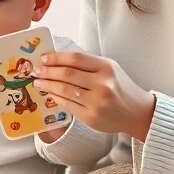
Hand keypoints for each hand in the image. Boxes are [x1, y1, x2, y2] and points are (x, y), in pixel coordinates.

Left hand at [34, 51, 155, 140]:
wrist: (137, 112)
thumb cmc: (120, 88)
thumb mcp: (109, 69)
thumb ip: (87, 64)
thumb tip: (57, 60)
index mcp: (107, 67)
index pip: (76, 58)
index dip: (56, 57)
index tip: (43, 57)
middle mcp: (103, 84)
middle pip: (67, 74)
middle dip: (48, 71)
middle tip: (36, 70)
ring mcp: (97, 102)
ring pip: (65, 90)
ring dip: (48, 85)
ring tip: (39, 81)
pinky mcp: (91, 117)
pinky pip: (68, 105)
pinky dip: (56, 98)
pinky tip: (50, 93)